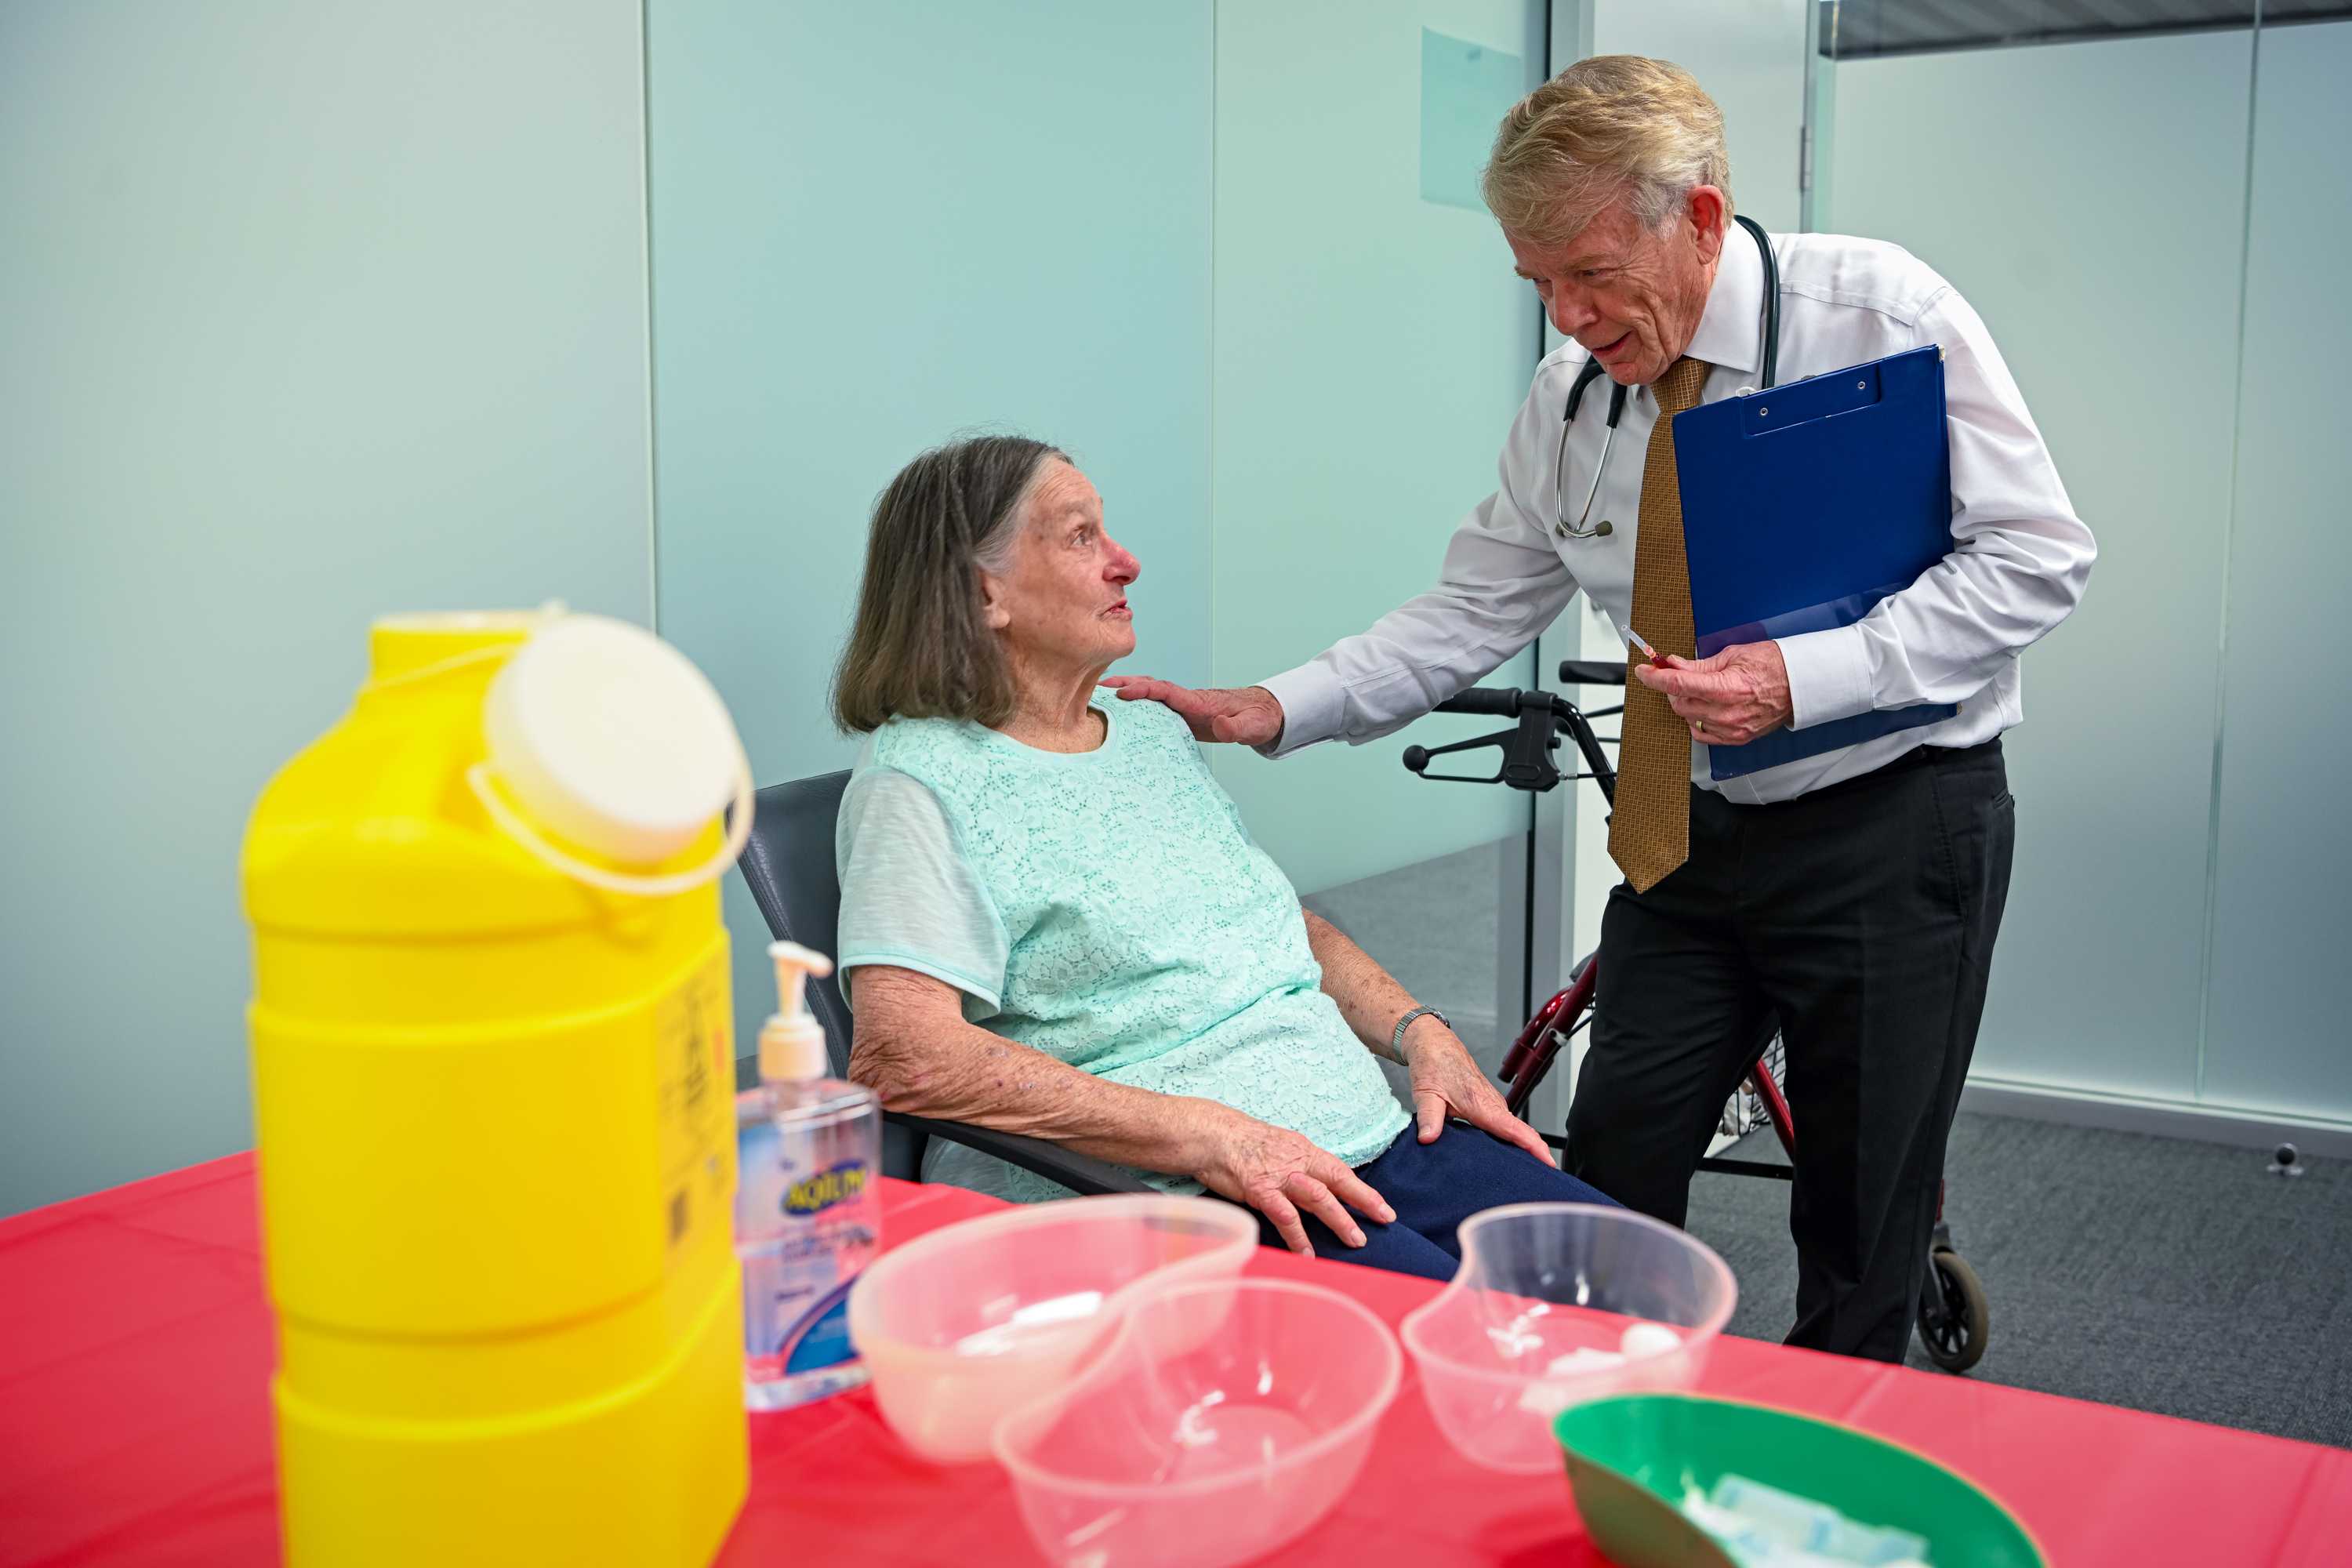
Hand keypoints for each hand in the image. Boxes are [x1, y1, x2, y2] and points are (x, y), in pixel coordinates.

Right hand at [1101, 676, 1283, 746]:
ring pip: (1151, 695)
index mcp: (1199, 702)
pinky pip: (1155, 707)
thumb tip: (1220, 726)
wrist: (1263, 713)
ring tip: (1099, 695)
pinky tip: (1121, 712)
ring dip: (1127, 692)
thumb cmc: (1258, 719)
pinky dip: (1137, 705)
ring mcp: (1184, 706)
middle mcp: (1187, 700)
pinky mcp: (1183, 716)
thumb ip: (1236, 727)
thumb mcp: (1252, 727)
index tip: (1122, 693)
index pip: (1166, 691)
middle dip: (1125, 684)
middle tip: (1097, 687)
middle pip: (1152, 687)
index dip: (1144, 690)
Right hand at [1183, 1100, 1395, 1255]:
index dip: (1364, 1191)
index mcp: (1304, 1151)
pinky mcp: (1260, 1190)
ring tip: (1355, 1242)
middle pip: (1337, 1182)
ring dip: (1339, 1220)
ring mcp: (1280, 1176)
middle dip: (1363, 1203)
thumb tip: (1315, 1187)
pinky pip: (1284, 1215)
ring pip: (1318, 1197)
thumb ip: (1298, 1167)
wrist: (1212, 1135)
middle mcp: (1297, 1162)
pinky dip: (1297, 1236)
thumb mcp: (1278, 1148)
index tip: (1384, 1209)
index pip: (1341, 1171)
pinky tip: (1306, 1254)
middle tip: (1382, 1222)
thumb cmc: (1242, 1143)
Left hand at [1399, 1017, 1555, 1165]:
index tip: (1548, 1163)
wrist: (1434, 1044)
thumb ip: (1428, 1118)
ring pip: (1515, 1131)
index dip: (1534, 1147)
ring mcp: (1493, 1105)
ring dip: (1524, 1150)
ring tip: (1527, 1177)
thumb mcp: (1426, 1093)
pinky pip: (1506, 1126)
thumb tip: (1428, 1139)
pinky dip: (1513, 1141)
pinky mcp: (1489, 1106)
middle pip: (1522, 1135)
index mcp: (1482, 1104)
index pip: (1515, 1129)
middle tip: (1539, 1184)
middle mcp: (1493, 1105)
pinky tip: (1507, 1157)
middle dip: (1535, 1157)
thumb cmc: (1434, 1064)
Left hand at [1633, 641, 1791, 746]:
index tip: (1644, 671)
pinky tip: (1704, 708)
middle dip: (1672, 688)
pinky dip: (1696, 720)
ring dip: (1685, 703)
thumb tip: (1675, 665)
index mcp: (1726, 688)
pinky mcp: (1736, 738)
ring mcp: (1732, 729)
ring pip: (1688, 719)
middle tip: (1677, 674)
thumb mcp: (1733, 655)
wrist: (1801, 684)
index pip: (1677, 684)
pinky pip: (1702, 734)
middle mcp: (1727, 712)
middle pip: (1678, 704)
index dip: (1655, 677)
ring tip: (1699, 689)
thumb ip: (1699, 665)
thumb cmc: (1774, 666)